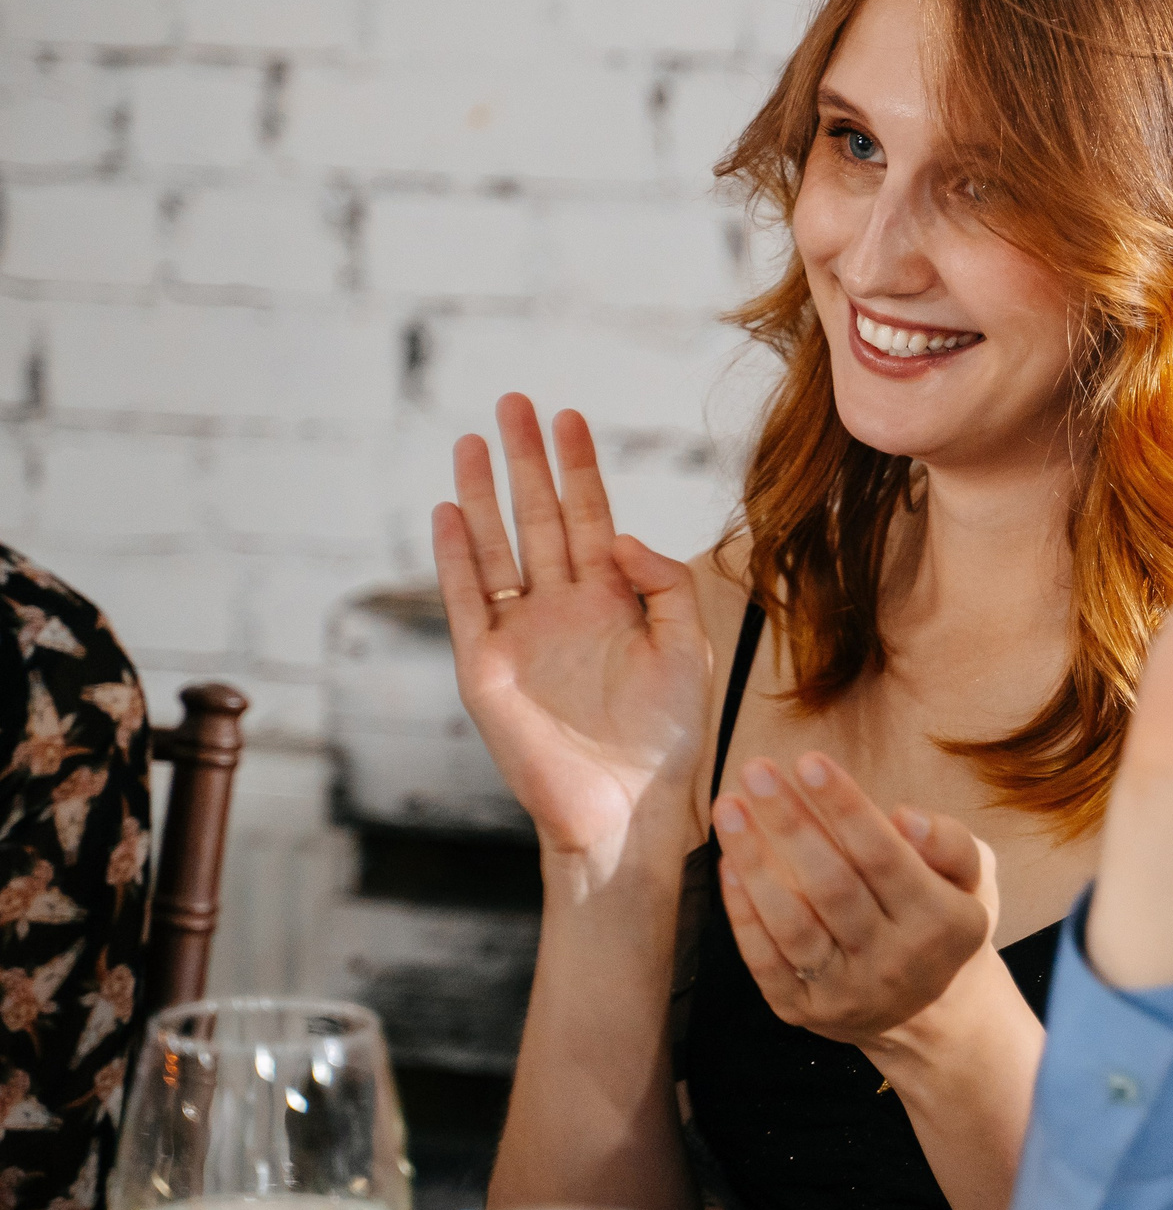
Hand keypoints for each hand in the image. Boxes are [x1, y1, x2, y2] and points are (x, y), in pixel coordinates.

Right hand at [429, 394, 711, 887]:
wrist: (631, 807)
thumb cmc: (667, 737)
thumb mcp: (686, 646)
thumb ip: (663, 582)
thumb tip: (619, 536)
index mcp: (612, 600)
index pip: (590, 517)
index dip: (579, 468)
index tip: (569, 416)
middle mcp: (562, 608)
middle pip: (538, 517)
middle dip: (525, 461)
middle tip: (513, 402)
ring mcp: (521, 634)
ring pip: (496, 548)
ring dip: (482, 495)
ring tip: (472, 441)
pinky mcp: (488, 668)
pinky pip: (466, 602)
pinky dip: (455, 558)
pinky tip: (449, 512)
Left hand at [713, 751, 998, 1052]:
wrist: (929, 1011)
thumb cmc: (941, 918)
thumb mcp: (970, 878)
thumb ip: (950, 843)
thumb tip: (905, 818)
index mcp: (942, 924)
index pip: (885, 856)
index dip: (845, 807)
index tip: (809, 761)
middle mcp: (893, 964)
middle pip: (832, 886)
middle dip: (790, 823)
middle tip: (756, 770)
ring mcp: (845, 993)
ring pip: (791, 924)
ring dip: (754, 861)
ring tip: (729, 808)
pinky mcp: (802, 1013)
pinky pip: (765, 959)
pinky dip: (742, 910)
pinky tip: (729, 863)